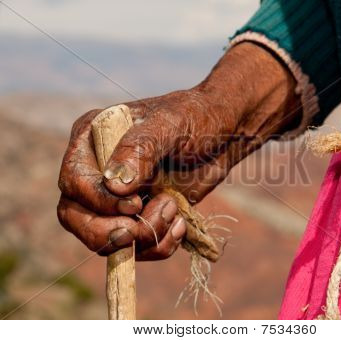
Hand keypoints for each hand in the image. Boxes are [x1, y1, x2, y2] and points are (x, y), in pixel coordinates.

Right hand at [57, 42, 299, 259]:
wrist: (223, 137)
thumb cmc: (196, 119)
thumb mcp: (170, 124)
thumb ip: (140, 147)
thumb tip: (114, 185)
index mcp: (93, 140)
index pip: (74, 181)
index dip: (99, 201)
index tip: (134, 203)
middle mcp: (97, 171)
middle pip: (76, 217)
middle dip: (111, 232)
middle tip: (144, 228)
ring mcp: (117, 198)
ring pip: (105, 239)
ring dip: (143, 238)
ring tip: (174, 212)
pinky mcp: (139, 217)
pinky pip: (135, 248)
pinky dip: (158, 246)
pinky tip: (181, 225)